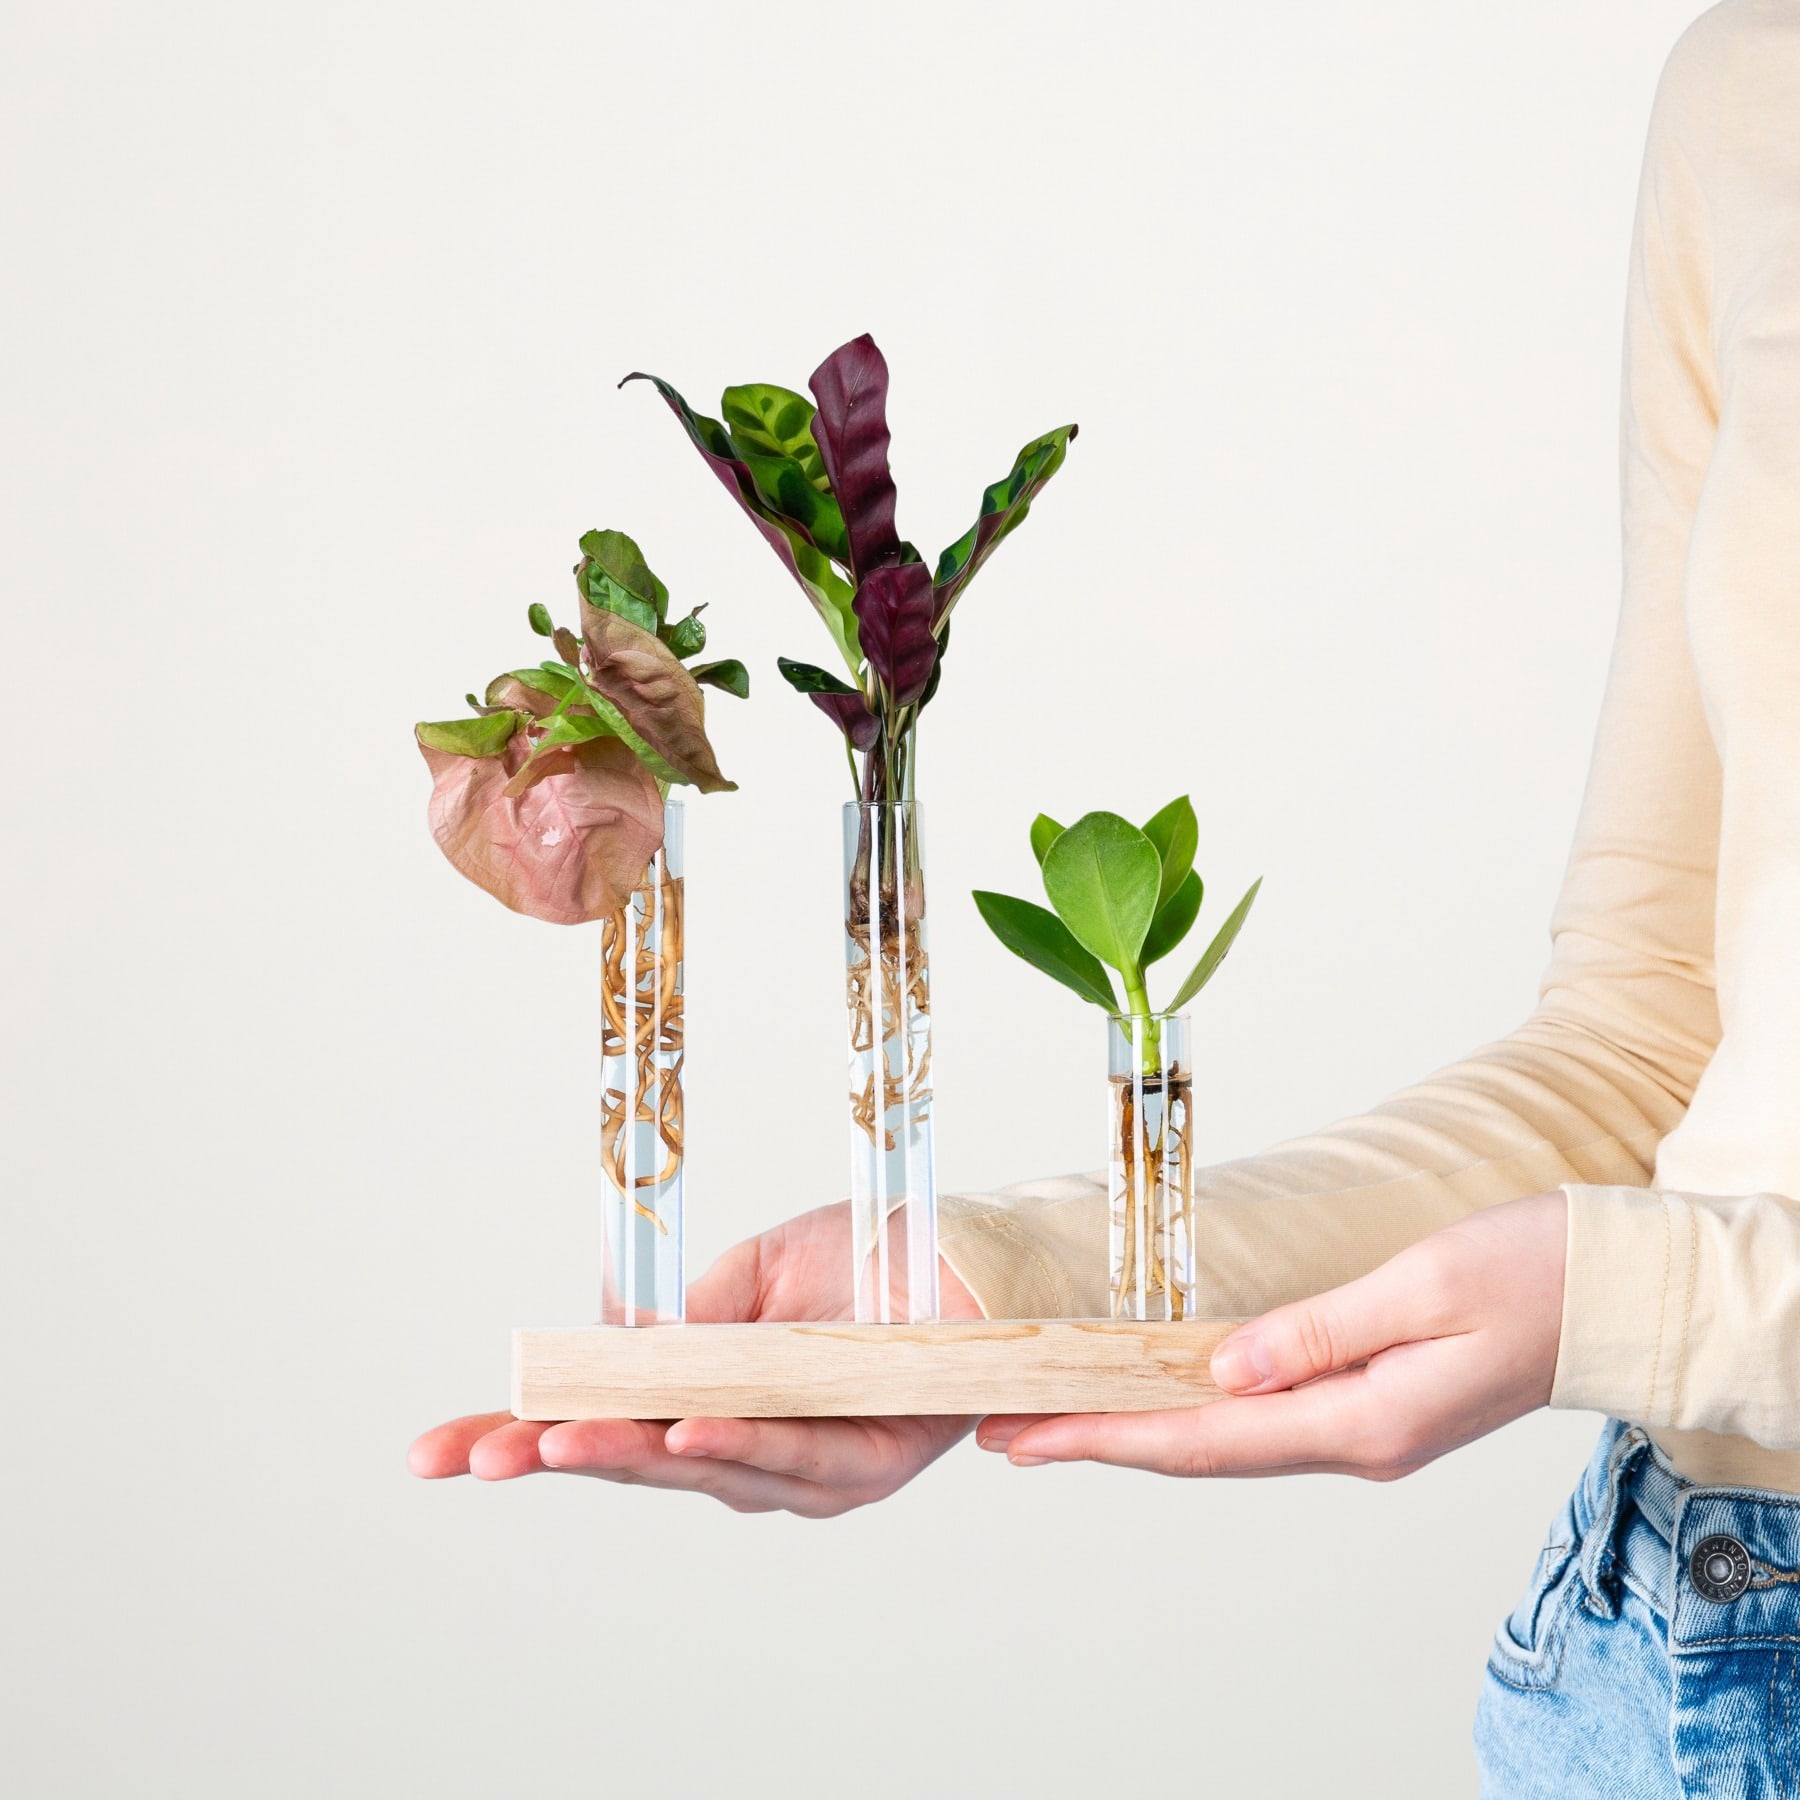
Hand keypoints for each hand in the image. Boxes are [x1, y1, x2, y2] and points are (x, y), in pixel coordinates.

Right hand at [409, 1202, 984, 1515]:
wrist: (967, 1245)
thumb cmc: (871, 1258)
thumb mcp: (755, 1275)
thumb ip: (689, 1323)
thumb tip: (617, 1350)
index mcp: (716, 1405)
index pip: (609, 1428)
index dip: (526, 1435)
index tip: (438, 1451)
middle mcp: (755, 1450)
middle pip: (642, 1463)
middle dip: (559, 1455)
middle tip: (483, 1452)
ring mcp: (808, 1467)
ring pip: (704, 1468)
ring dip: (633, 1456)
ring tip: (560, 1444)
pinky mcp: (869, 1461)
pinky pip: (797, 1455)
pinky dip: (740, 1445)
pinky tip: (686, 1436)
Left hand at [979, 1190, 1566, 1480]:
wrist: (1612, 1291)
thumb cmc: (1532, 1275)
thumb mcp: (1424, 1287)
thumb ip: (1320, 1331)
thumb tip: (1223, 1371)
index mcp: (1362, 1420)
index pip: (1205, 1440)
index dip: (1107, 1438)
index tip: (1027, 1437)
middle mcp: (1355, 1438)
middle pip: (1201, 1450)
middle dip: (1100, 1441)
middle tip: (1006, 1432)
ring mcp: (1364, 1427)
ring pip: (1225, 1439)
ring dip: (1139, 1430)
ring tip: (1059, 1418)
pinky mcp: (1371, 1401)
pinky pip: (1261, 1418)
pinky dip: (1194, 1412)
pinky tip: (1159, 1399)